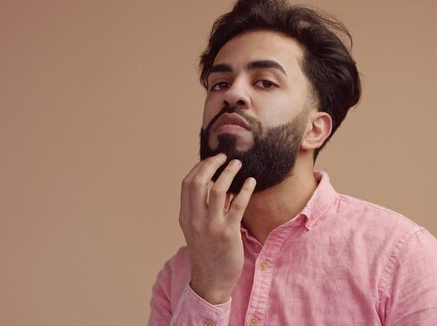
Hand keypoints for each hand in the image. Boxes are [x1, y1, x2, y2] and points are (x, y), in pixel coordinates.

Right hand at [178, 153, 256, 303]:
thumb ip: (205, 208)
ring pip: (217, 189)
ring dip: (228, 172)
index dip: (199, 167)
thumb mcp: (198, 229)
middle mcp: (195, 219)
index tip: (211, 159)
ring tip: (238, 164)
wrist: (212, 280)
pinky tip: (251, 182)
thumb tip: (220, 184)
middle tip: (224, 156)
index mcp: (185, 217)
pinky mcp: (229, 233)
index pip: (188, 184)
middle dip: (211, 164)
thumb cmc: (208, 252)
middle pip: (199, 182)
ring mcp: (211, 226)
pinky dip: (245, 190)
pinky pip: (237, 205)